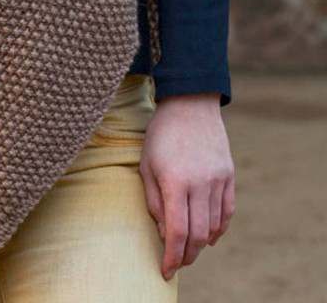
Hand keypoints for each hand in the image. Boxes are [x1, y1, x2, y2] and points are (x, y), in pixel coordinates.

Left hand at [138, 93, 234, 280]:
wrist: (190, 105)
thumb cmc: (161, 135)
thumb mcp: (146, 164)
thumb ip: (154, 201)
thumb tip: (166, 234)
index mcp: (175, 181)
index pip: (178, 231)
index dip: (173, 256)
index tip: (166, 271)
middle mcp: (200, 183)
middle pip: (199, 234)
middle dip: (188, 255)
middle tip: (178, 262)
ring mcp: (218, 179)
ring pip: (214, 226)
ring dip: (202, 243)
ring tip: (190, 248)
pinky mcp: (229, 175)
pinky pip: (227, 211)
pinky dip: (218, 228)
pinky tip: (209, 234)